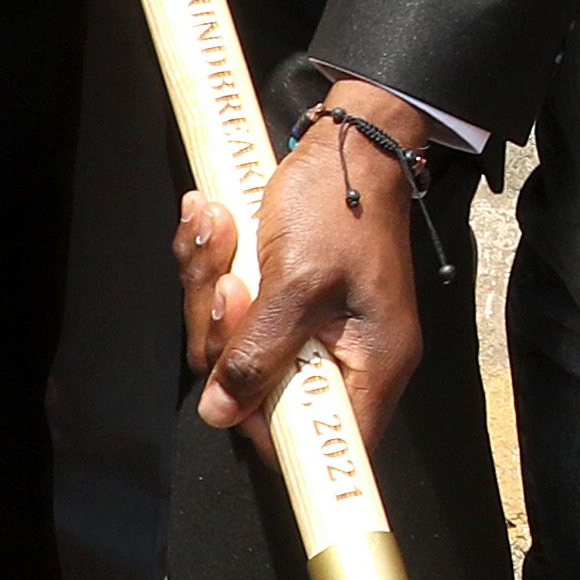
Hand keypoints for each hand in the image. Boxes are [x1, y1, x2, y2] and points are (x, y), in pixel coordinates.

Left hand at [176, 75, 437, 453]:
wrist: (348, 140)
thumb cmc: (339, 206)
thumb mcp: (296, 282)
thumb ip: (259, 353)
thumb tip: (220, 414)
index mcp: (369, 363)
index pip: (320, 439)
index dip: (267, 425)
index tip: (232, 387)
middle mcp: (342, 356)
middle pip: (261, 391)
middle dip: (225, 331)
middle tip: (226, 280)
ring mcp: (310, 328)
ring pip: (237, 346)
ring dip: (210, 287)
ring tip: (212, 228)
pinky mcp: (284, 300)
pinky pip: (235, 309)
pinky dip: (213, 267)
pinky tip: (210, 221)